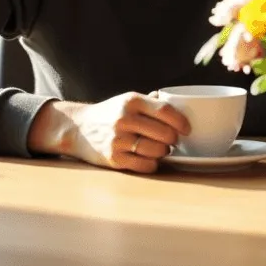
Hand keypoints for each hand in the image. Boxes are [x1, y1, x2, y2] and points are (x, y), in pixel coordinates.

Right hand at [28, 92, 190, 173]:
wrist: (77, 129)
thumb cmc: (109, 114)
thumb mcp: (127, 100)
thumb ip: (152, 101)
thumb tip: (180, 103)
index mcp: (131, 101)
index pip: (165, 110)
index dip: (181, 121)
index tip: (187, 129)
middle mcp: (125, 119)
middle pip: (165, 133)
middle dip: (174, 139)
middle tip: (173, 141)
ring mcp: (118, 140)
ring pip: (157, 150)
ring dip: (164, 152)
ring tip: (162, 149)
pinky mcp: (114, 158)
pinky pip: (145, 165)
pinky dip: (153, 164)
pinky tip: (150, 159)